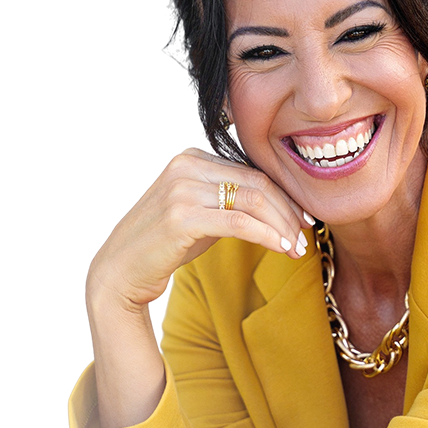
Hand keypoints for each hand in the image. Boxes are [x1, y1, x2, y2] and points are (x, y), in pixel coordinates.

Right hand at [86, 147, 311, 311]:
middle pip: (257, 182)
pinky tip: (282, 248)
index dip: (283, 194)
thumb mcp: (199, 213)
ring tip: (297, 247)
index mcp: (192, 157)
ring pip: (253, 201)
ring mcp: (182, 189)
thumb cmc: (162, 245)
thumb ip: (228, 200)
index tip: (302, 217)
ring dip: (282, 226)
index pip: (252, 169)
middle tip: (305, 234)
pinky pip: (240, 223)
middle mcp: (186, 165)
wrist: (121, 270)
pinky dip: (267, 236)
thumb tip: (276, 206)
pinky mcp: (182, 217)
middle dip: (288, 210)